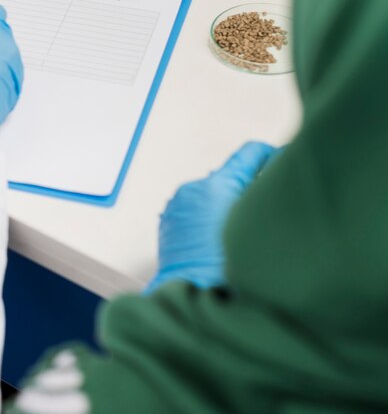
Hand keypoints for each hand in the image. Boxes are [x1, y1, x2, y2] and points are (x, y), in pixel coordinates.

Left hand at [146, 141, 276, 292]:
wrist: (194, 297)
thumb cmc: (231, 269)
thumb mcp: (261, 224)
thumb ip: (271, 196)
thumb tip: (279, 180)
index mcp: (217, 185)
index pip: (250, 154)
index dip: (271, 157)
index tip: (283, 162)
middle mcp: (193, 190)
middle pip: (230, 177)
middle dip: (250, 188)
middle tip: (269, 207)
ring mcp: (178, 207)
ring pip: (212, 196)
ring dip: (228, 205)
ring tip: (244, 231)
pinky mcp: (169, 224)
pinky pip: (195, 212)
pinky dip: (210, 218)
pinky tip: (222, 241)